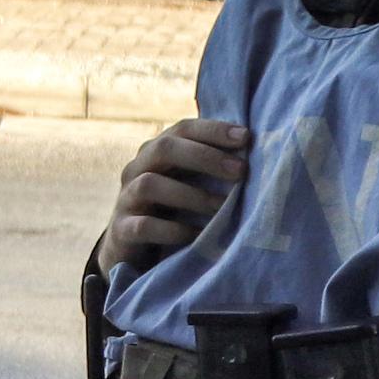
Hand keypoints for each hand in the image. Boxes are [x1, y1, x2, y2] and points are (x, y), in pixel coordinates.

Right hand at [95, 117, 249, 275]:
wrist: (132, 248)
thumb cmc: (170, 209)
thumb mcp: (188, 183)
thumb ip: (210, 167)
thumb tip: (256, 155)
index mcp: (155, 152)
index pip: (182, 129)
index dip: (213, 130)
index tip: (246, 137)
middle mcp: (136, 169)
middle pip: (164, 149)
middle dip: (204, 157)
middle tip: (240, 171)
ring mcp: (126, 199)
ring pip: (150, 184)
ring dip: (191, 194)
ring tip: (222, 207)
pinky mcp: (122, 230)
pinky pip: (144, 226)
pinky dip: (173, 230)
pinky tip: (198, 234)